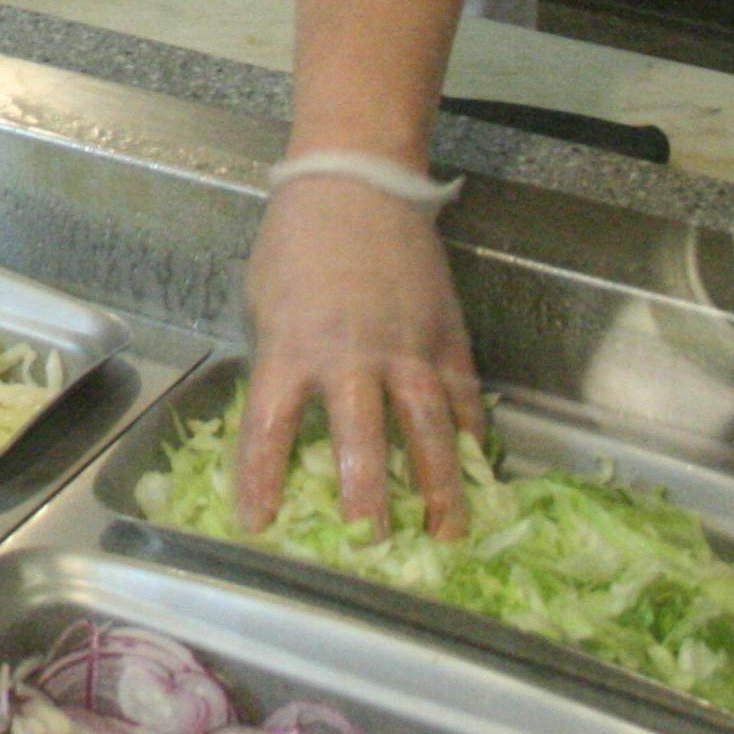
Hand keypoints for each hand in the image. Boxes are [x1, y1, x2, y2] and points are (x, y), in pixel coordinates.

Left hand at [239, 172, 483, 537]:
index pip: (270, 429)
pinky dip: (471, 439)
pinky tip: (476, 475)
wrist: (356, 184)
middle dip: (364, 500)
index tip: (257, 526)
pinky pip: (462, 398)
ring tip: (445, 534)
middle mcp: (350, 354)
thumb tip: (284, 425)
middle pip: (361, 441)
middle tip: (367, 549)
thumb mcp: (265, 303)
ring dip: (437, 487)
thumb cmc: (296, 243)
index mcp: (291, 346)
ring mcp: (406, 347)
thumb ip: (278, 365)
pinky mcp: (445, 336)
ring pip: (428, 429)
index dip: (261, 482)